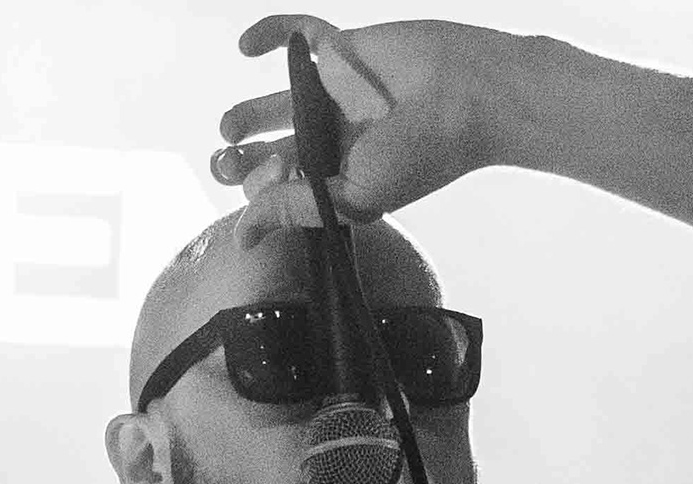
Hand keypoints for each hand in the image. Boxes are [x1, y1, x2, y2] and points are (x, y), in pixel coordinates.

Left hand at [213, 17, 509, 225]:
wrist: (468, 95)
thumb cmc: (422, 154)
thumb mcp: (354, 198)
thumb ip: (294, 210)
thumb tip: (242, 239)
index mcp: (347, 176)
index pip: (292, 186)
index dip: (262, 188)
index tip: (250, 189)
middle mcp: (341, 136)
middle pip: (281, 147)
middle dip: (246, 158)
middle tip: (224, 160)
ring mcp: (341, 91)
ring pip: (283, 98)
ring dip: (249, 111)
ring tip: (227, 128)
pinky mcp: (345, 49)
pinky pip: (301, 34)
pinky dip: (270, 34)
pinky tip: (246, 48)